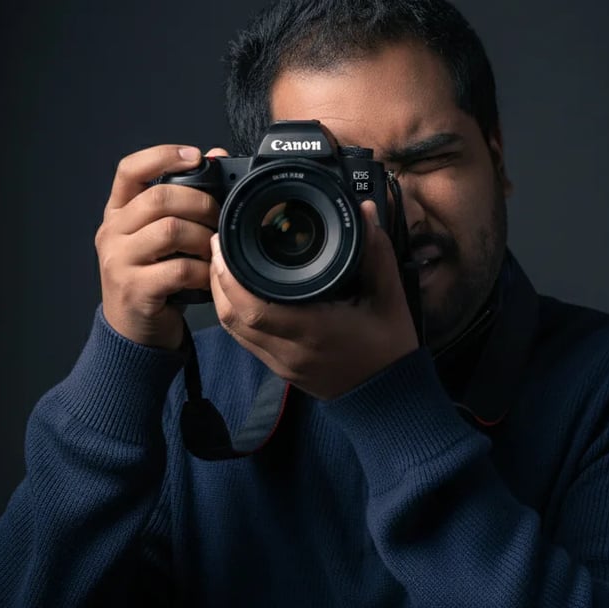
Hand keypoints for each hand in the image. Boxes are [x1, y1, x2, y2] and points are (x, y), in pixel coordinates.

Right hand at [95, 145, 225, 348]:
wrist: (133, 331)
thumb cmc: (153, 280)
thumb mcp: (161, 238)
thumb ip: (181, 201)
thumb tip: (214, 156)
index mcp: (117, 213)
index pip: (130, 170)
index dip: (162, 156)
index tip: (195, 156)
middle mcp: (112, 232)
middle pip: (159, 199)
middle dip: (200, 204)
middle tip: (219, 218)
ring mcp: (119, 261)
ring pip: (171, 231)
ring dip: (204, 238)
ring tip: (214, 249)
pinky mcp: (135, 289)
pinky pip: (178, 269)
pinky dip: (202, 270)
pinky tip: (208, 275)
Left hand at [210, 201, 419, 398]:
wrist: (389, 395)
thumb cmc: (390, 349)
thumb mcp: (391, 298)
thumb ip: (376, 253)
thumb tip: (363, 212)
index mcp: (315, 331)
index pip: (255, 307)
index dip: (230, 275)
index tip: (225, 243)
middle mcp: (291, 350)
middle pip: (233, 317)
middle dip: (218, 278)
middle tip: (218, 244)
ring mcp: (282, 363)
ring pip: (233, 330)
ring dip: (222, 296)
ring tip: (223, 263)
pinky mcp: (280, 369)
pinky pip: (245, 340)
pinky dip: (235, 313)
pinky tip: (238, 291)